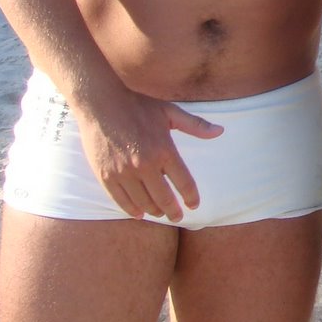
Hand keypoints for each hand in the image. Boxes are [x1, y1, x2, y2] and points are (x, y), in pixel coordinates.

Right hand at [76, 89, 223, 220]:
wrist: (101, 104)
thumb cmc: (138, 106)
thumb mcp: (170, 112)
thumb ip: (196, 125)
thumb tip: (220, 131)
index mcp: (164, 150)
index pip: (184, 182)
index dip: (191, 197)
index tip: (194, 205)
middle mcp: (145, 164)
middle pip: (164, 198)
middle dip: (173, 211)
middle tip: (178, 216)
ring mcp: (124, 172)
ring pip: (143, 202)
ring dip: (154, 211)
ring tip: (160, 213)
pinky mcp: (105, 175)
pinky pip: (121, 200)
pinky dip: (131, 209)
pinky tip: (139, 213)